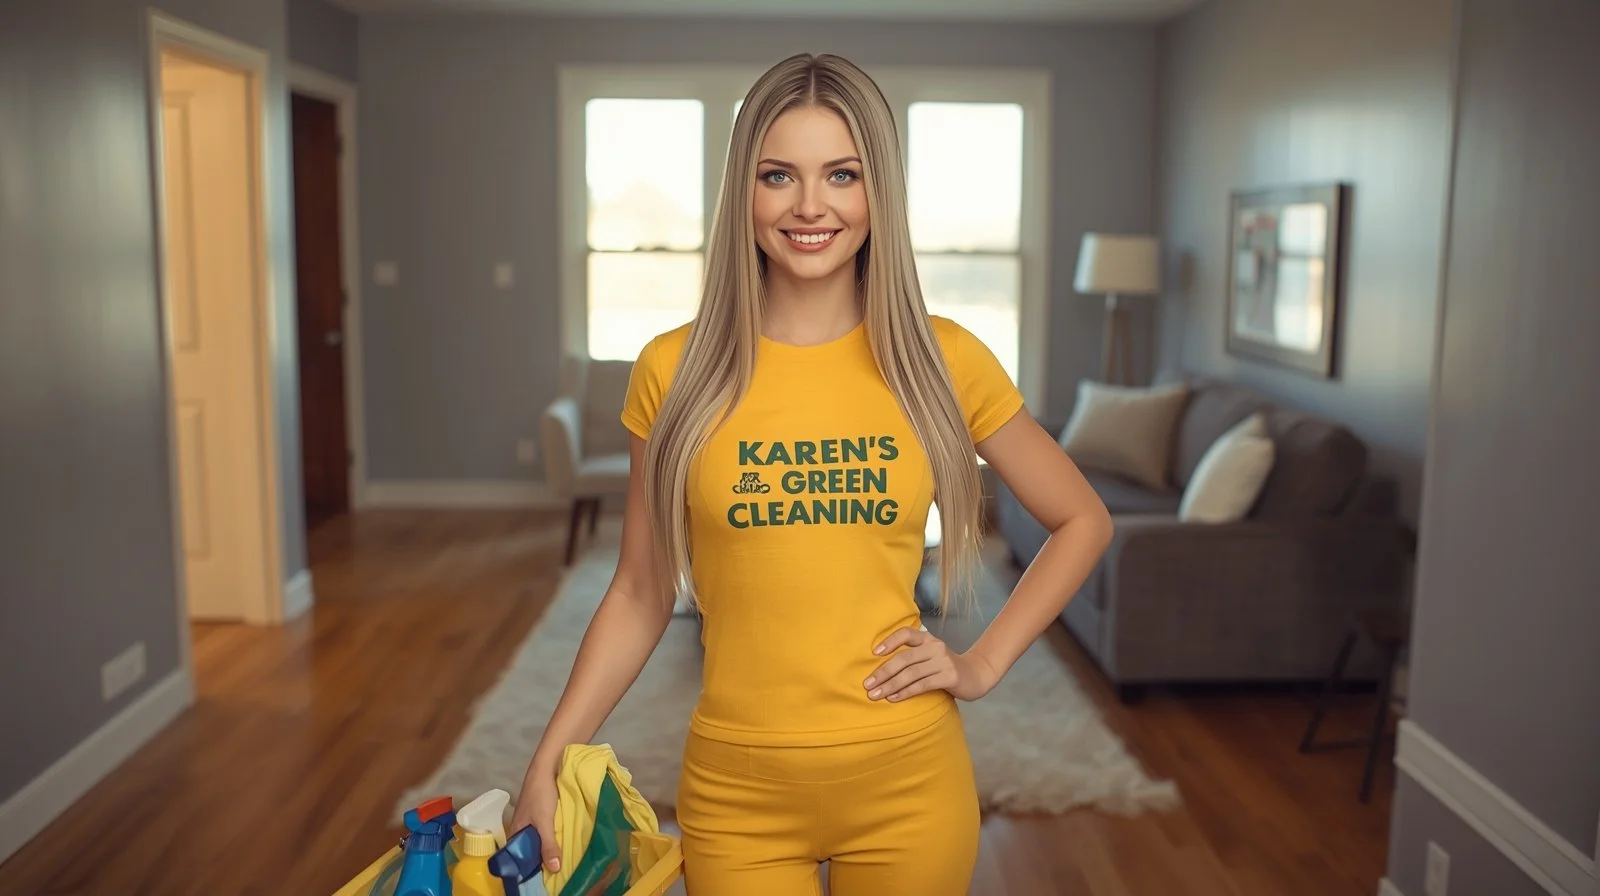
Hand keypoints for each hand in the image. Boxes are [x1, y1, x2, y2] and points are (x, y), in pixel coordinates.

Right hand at [509, 756, 563, 874]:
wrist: (550, 764)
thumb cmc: (541, 793)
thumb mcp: (544, 822)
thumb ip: (548, 845)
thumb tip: (554, 869)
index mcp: (516, 830)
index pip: (518, 855)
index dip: (528, 866)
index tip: (543, 876)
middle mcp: (523, 826)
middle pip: (531, 848)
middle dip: (543, 857)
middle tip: (559, 869)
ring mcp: (534, 818)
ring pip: (541, 837)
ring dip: (551, 845)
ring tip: (565, 857)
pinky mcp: (545, 811)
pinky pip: (549, 828)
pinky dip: (557, 834)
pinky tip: (567, 840)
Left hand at [864, 627, 999, 702]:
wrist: (976, 675)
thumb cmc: (945, 668)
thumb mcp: (930, 656)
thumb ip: (912, 656)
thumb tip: (879, 668)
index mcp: (928, 639)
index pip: (906, 633)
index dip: (889, 641)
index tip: (873, 653)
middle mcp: (935, 647)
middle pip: (904, 658)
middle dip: (883, 673)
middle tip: (868, 684)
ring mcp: (943, 662)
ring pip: (911, 674)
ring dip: (890, 685)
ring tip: (876, 695)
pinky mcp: (949, 677)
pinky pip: (922, 685)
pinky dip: (906, 692)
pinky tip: (894, 698)